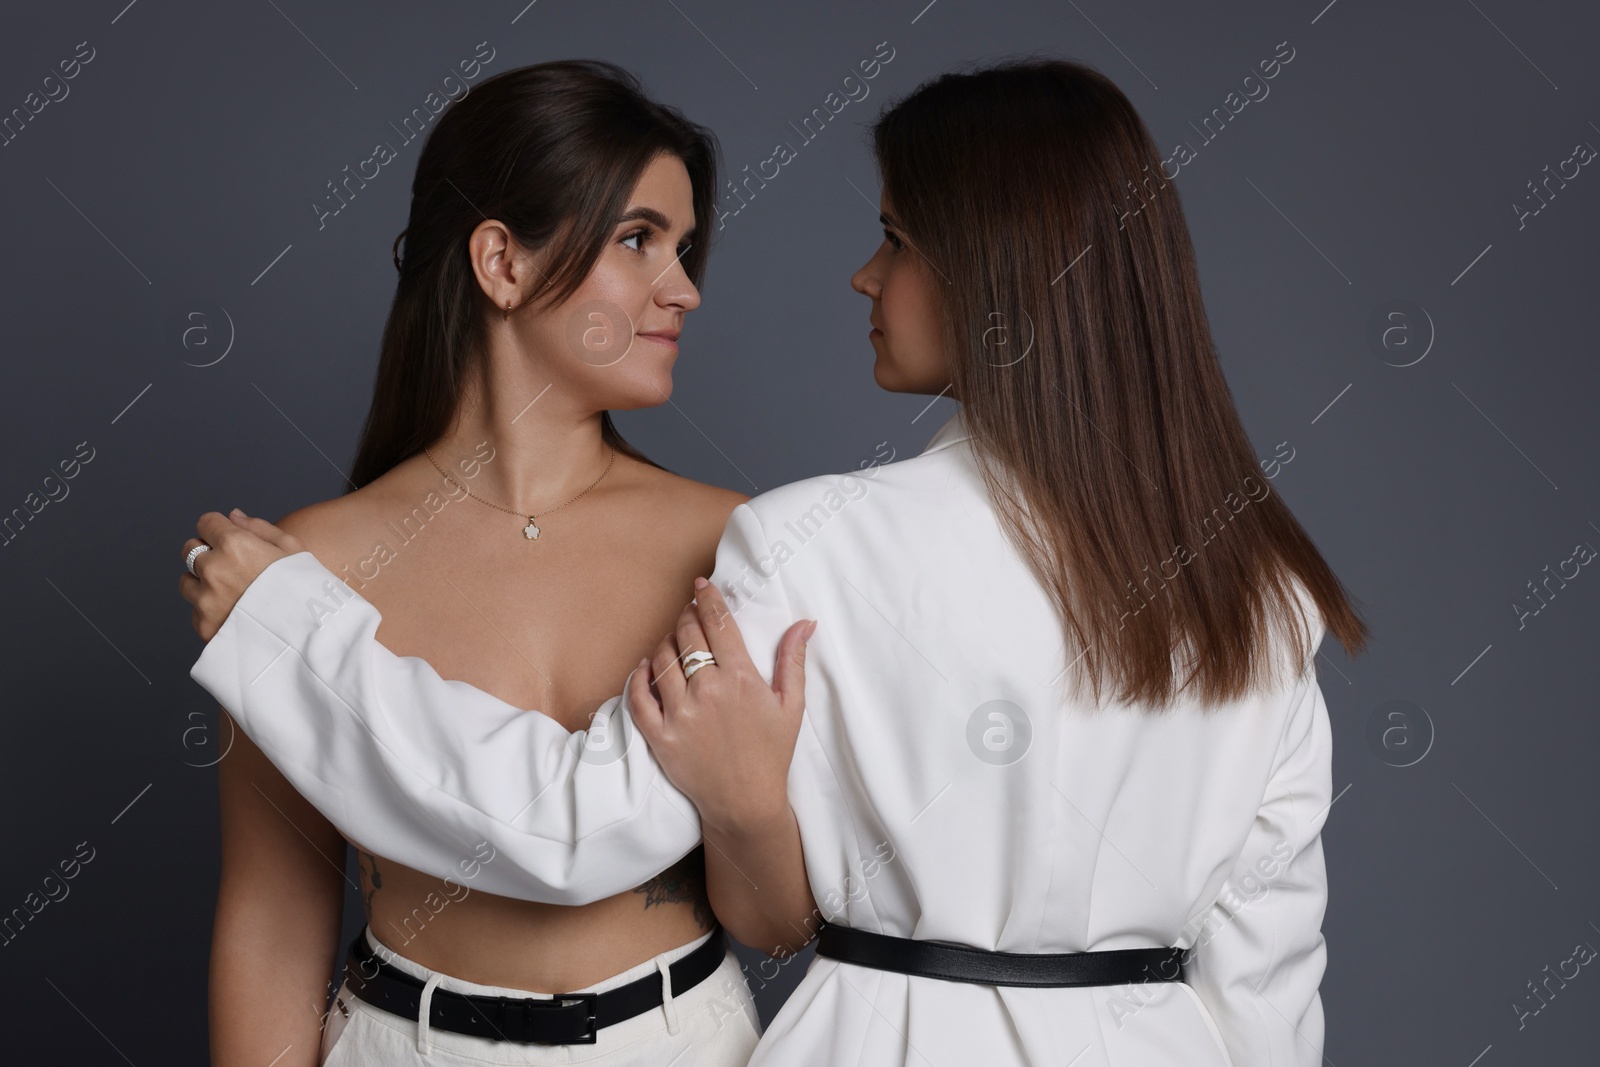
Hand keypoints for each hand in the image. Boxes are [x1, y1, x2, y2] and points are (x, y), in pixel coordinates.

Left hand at [180, 509, 303, 640]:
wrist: (309, 636)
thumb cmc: (306, 590)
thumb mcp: (293, 549)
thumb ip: (258, 528)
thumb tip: (234, 516)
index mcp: (235, 546)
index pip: (206, 523)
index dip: (218, 528)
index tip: (227, 538)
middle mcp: (214, 570)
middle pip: (190, 549)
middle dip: (207, 553)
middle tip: (232, 568)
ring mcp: (206, 600)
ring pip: (187, 582)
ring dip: (202, 583)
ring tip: (232, 594)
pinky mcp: (204, 626)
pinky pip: (196, 612)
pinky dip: (209, 611)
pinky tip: (236, 614)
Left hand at [629, 578, 815, 836]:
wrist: (745, 803)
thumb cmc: (771, 753)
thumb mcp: (791, 706)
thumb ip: (792, 661)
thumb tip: (804, 623)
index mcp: (740, 679)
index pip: (718, 624)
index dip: (708, 599)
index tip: (702, 585)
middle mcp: (707, 692)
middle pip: (686, 635)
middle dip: (687, 617)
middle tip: (689, 613)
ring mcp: (680, 714)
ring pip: (661, 659)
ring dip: (665, 642)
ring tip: (673, 640)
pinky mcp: (659, 736)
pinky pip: (638, 696)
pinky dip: (638, 676)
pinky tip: (646, 667)